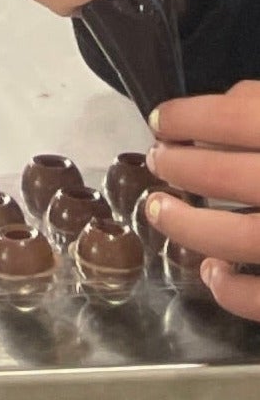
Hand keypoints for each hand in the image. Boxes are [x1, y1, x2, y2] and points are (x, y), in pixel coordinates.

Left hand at [148, 85, 259, 319]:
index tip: (159, 121)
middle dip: (182, 167)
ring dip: (190, 226)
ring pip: (241, 239)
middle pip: (229, 176)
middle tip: (158, 161)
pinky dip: (234, 290)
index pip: (238, 117)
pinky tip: (212, 271)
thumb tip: (220, 109)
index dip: (189, 117)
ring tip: (159, 211)